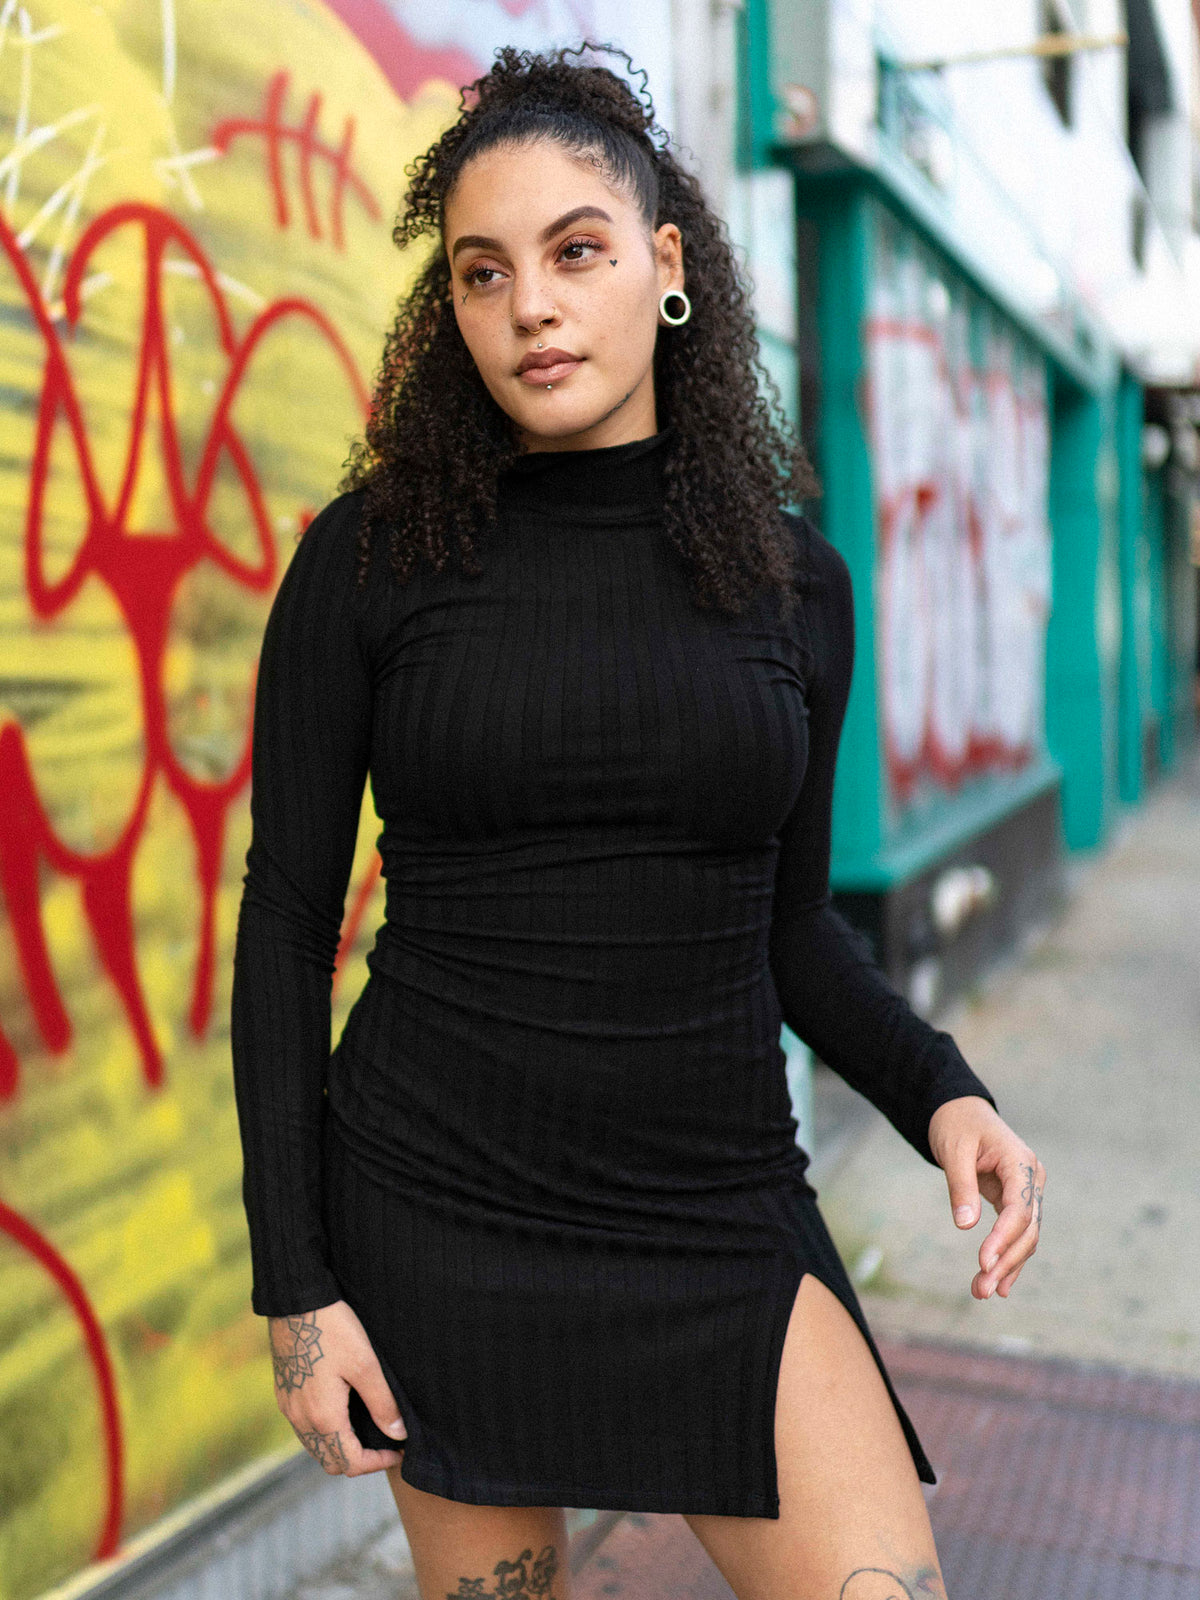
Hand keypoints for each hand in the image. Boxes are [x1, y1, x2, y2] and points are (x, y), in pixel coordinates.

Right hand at [268, 1299, 406, 1475]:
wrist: (294, 1301)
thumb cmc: (332, 1329)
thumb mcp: (365, 1364)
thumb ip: (382, 1403)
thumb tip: (397, 1434)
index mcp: (323, 1417)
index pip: (350, 1463)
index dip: (377, 1463)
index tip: (397, 1450)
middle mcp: (301, 1419)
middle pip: (330, 1462)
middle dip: (359, 1461)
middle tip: (384, 1443)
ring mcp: (289, 1408)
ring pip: (315, 1448)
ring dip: (340, 1448)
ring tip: (366, 1429)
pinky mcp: (283, 1394)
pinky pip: (304, 1429)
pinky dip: (324, 1433)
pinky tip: (342, 1412)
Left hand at [927, 1095, 1044, 1300]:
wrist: (960, 1112)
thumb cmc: (956, 1125)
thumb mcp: (953, 1151)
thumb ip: (960, 1186)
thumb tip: (965, 1225)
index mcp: (1020, 1161)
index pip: (1019, 1208)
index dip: (1003, 1238)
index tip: (983, 1262)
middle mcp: (1031, 1178)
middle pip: (1027, 1229)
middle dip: (1005, 1261)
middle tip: (980, 1288)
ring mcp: (1027, 1190)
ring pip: (1026, 1236)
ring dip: (1007, 1266)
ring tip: (982, 1292)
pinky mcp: (1017, 1200)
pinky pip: (1018, 1233)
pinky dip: (1009, 1258)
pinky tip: (998, 1284)